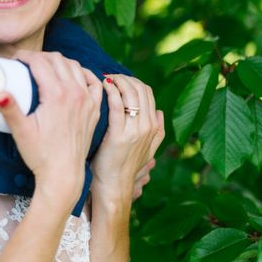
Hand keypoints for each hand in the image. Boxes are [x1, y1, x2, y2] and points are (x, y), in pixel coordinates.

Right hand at [0, 52, 101, 205]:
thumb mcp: (21, 131)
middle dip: (40, 56)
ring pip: (75, 66)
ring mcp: (87, 100)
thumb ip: (9, 109)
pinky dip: (82, 73)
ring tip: (45, 67)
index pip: (40, 62)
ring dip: (59, 62)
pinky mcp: (93, 109)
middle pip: (57, 60)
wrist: (63, 174)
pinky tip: (73, 75)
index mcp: (56, 95)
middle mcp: (75, 93)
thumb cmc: (40, 154)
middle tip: (26, 63)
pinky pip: (93, 82)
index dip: (24, 56)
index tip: (14, 59)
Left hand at [91, 74, 164, 202]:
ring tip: (103, 79)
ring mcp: (135, 130)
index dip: (132, 81)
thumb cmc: (125, 166)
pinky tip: (101, 87)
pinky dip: (109, 91)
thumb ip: (157, 131)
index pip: (147, 91)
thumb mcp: (147, 149)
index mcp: (153, 126)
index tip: (116, 79)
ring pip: (130, 93)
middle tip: (108, 76)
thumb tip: (160, 112)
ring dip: (116, 81)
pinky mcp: (119, 134)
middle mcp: (147, 126)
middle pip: (139, 89)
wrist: (114, 185)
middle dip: (123, 78)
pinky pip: (116, 104)